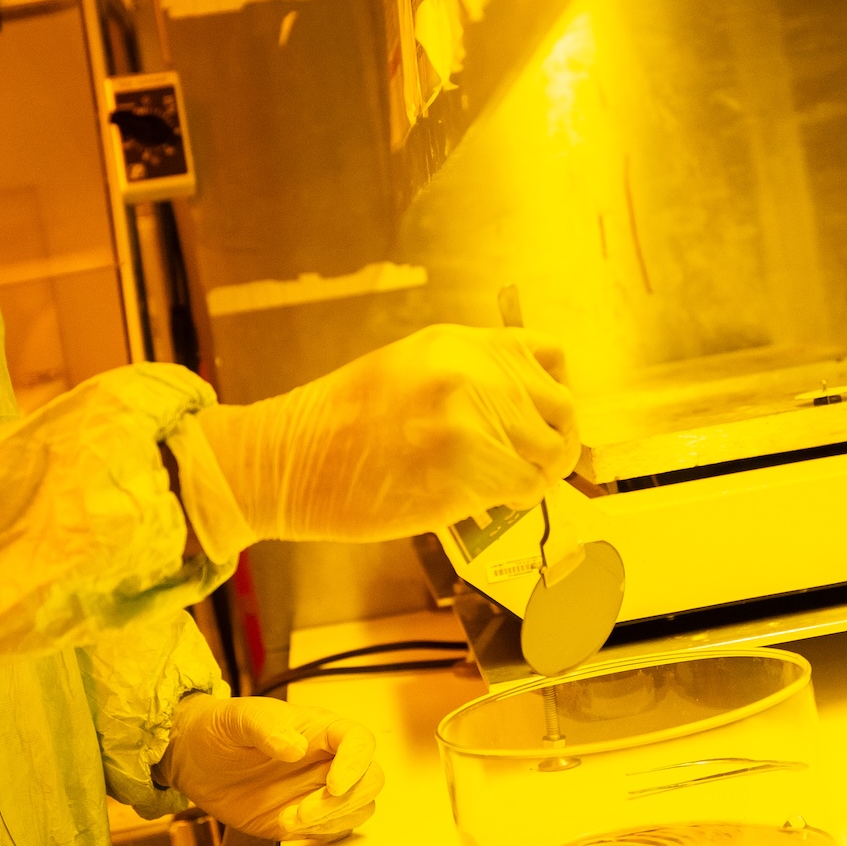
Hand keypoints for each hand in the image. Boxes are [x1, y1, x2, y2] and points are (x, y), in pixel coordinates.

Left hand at [162, 694, 383, 840]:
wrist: (196, 760)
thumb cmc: (220, 728)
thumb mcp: (237, 718)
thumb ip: (265, 727)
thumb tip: (295, 747)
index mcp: (319, 729)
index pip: (359, 742)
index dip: (356, 764)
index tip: (333, 785)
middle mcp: (327, 760)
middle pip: (370, 780)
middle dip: (344, 801)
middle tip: (302, 811)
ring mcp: (318, 791)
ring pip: (358, 808)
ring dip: (330, 820)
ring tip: (286, 819)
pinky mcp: (305, 819)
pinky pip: (334, 830)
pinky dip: (320, 834)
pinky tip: (287, 825)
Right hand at [198, 324, 580, 541]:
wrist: (285, 461)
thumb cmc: (339, 425)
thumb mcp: (409, 369)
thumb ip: (469, 377)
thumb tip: (525, 409)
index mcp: (458, 344)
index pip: (550, 357)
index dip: (555, 395)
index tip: (545, 421)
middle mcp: (471, 373)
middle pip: (561, 408)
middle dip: (555, 443)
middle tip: (535, 466)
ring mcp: (469, 421)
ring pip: (549, 453)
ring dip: (537, 475)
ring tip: (508, 485)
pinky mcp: (463, 471)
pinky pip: (524, 489)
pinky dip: (516, 501)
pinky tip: (490, 501)